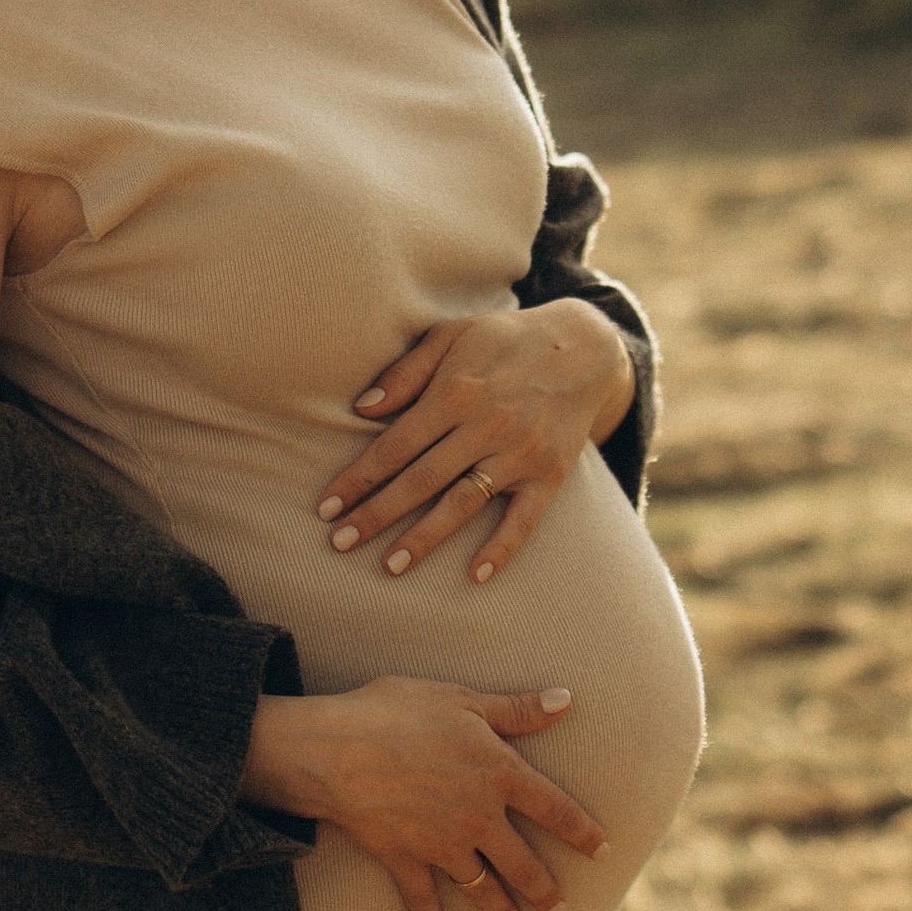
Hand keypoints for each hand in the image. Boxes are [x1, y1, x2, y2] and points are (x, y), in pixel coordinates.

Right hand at [243, 680, 605, 910]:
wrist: (337, 750)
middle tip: (559, 909)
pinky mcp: (405, 860)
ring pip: (481, 888)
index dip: (582, 832)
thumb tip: (566, 700)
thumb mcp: (463, 699)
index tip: (603, 851)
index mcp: (500, 775)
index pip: (555, 809)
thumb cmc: (399, 713)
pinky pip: (422, 900)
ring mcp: (442, 845)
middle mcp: (479, 818)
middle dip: (545, 890)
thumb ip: (518, 709)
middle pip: (523, 864)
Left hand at [314, 305, 636, 584]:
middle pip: (421, 480)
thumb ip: (407, 371)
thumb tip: (362, 408)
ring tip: (390, 566)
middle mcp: (487, 425)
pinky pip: (524, 519)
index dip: (358, 478)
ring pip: (463, 503)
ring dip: (424, 538)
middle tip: (339, 543)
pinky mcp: (550, 474)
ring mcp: (520, 453)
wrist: (584, 346)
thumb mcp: (453, 335)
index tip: (326, 507)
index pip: (395, 445)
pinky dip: (502, 548)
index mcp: (457, 391)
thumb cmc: (505, 340)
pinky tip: (475, 575)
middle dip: (376, 514)